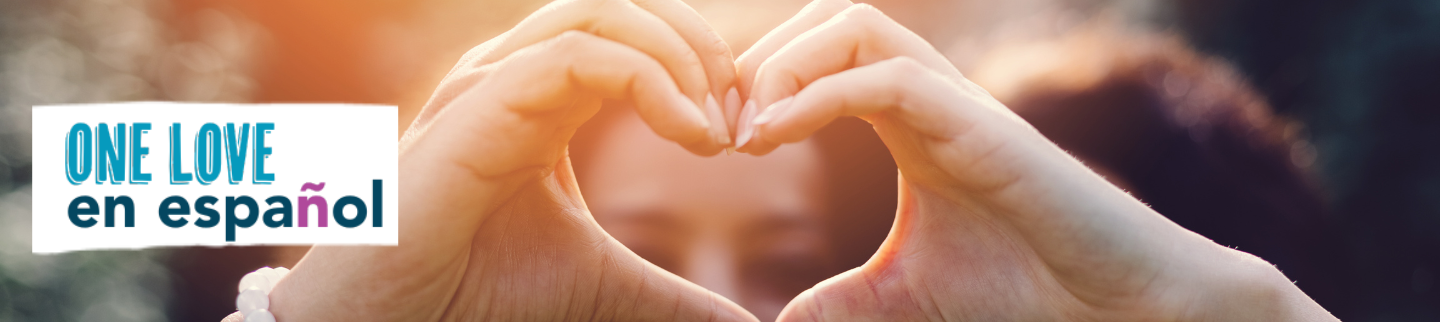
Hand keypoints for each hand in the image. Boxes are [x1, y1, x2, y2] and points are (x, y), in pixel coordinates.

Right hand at [264, 0, 754, 319]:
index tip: (736, 134)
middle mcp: (517, 74)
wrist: (387, 320)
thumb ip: (669, 296)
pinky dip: (645, 80)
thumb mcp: (602, 288)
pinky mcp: (478, 105)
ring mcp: (493, 82)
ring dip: (677, 56)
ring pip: (603, 11)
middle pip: (624, 4)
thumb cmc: (474, 292)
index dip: (698, 65)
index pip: (634, 33)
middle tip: (735, 114)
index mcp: (546, 97)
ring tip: (710, 127)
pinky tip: (688, 133)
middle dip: (697, 43)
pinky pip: (574, 56)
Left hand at [735, 0, 1338, 319]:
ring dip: (785, 64)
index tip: (718, 141)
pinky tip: (774, 137)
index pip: (819, 55)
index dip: (758, 82)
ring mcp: (955, 103)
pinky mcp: (979, 124)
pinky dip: (820, 94)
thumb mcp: (901, 294)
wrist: (1110, 304)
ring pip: (855, 22)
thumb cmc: (1021, 288)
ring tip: (746, 130)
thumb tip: (780, 321)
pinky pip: (890, 75)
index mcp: (907, 120)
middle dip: (760, 58)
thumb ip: (840, 298)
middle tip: (721, 126)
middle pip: (828, 19)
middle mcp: (927, 97)